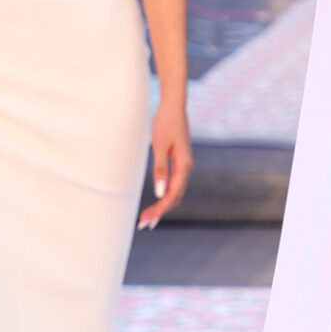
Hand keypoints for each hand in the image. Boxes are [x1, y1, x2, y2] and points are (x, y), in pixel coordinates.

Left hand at [138, 92, 193, 229]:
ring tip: (147, 220)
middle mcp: (187, 168)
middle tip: (143, 225)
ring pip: (175, 193)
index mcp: (184, 165)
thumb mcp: (159, 145)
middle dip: (160, 212)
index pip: (173, 194)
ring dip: (162, 207)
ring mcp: (183, 166)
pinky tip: (156, 203)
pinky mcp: (178, 163)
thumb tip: (159, 193)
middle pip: (175, 197)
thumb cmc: (165, 123)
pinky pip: (173, 185)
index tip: (146, 219)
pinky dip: (164, 196)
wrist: (173, 106)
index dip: (160, 209)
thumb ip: (160, 169)